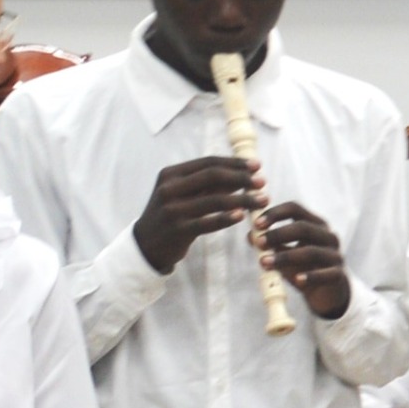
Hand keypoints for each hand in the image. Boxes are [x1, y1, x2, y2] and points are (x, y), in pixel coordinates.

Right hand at [134, 154, 259, 273]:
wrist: (145, 244)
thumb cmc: (170, 215)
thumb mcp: (183, 194)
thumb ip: (208, 184)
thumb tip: (242, 174)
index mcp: (171, 174)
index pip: (208, 163)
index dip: (234, 163)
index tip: (256, 166)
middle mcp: (170, 188)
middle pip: (213, 176)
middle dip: (241, 177)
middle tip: (262, 182)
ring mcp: (173, 209)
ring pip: (215, 199)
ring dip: (243, 198)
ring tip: (262, 200)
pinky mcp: (178, 230)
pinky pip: (208, 222)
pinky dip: (227, 218)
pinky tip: (243, 215)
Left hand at [255, 201, 353, 318]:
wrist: (327, 293)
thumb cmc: (304, 268)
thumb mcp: (285, 255)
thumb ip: (271, 244)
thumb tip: (250, 235)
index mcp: (314, 224)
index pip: (295, 209)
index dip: (275, 213)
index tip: (257, 224)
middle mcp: (327, 235)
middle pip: (303, 227)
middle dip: (278, 234)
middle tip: (259, 242)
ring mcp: (335, 255)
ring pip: (311, 252)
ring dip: (286, 257)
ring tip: (266, 263)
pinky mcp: (339, 274)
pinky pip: (326, 274)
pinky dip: (311, 277)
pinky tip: (297, 281)